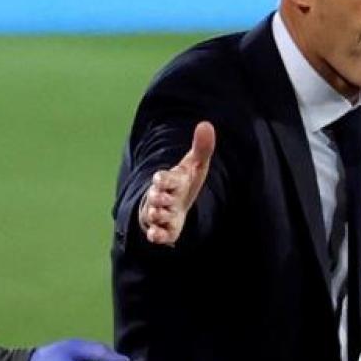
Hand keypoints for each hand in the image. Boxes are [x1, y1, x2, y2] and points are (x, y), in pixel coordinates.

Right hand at [138, 121, 215, 245]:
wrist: (174, 204)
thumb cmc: (184, 183)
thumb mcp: (195, 165)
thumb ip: (202, 147)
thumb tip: (207, 124)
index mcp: (170, 181)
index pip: (162, 178)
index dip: (161, 178)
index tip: (161, 178)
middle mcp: (162, 197)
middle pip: (155, 197)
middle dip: (158, 198)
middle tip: (163, 198)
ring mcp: (161, 214)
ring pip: (154, 215)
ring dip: (158, 215)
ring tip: (163, 214)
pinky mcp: (163, 230)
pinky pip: (156, 235)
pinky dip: (156, 236)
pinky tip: (158, 235)